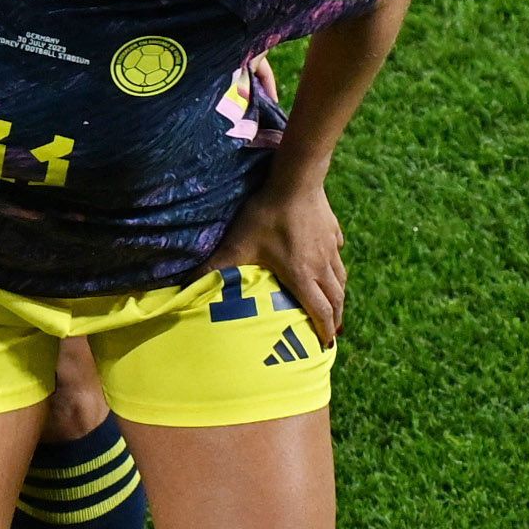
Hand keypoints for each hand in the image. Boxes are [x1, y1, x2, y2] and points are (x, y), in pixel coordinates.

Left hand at [216, 170, 349, 346]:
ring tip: (335, 307)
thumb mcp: (237, 245)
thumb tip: (188, 285)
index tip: (325, 346)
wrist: (296, 182)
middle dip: (335, 320)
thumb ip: (215, 267)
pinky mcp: (334, 233)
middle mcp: (322, 267)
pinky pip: (338, 257)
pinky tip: (330, 267)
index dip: (324, 330)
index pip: (320, 311)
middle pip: (336, 300)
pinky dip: (336, 270)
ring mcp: (331, 250)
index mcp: (303, 276)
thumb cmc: (266, 216)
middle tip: (332, 334)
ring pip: (341, 280)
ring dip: (339, 297)